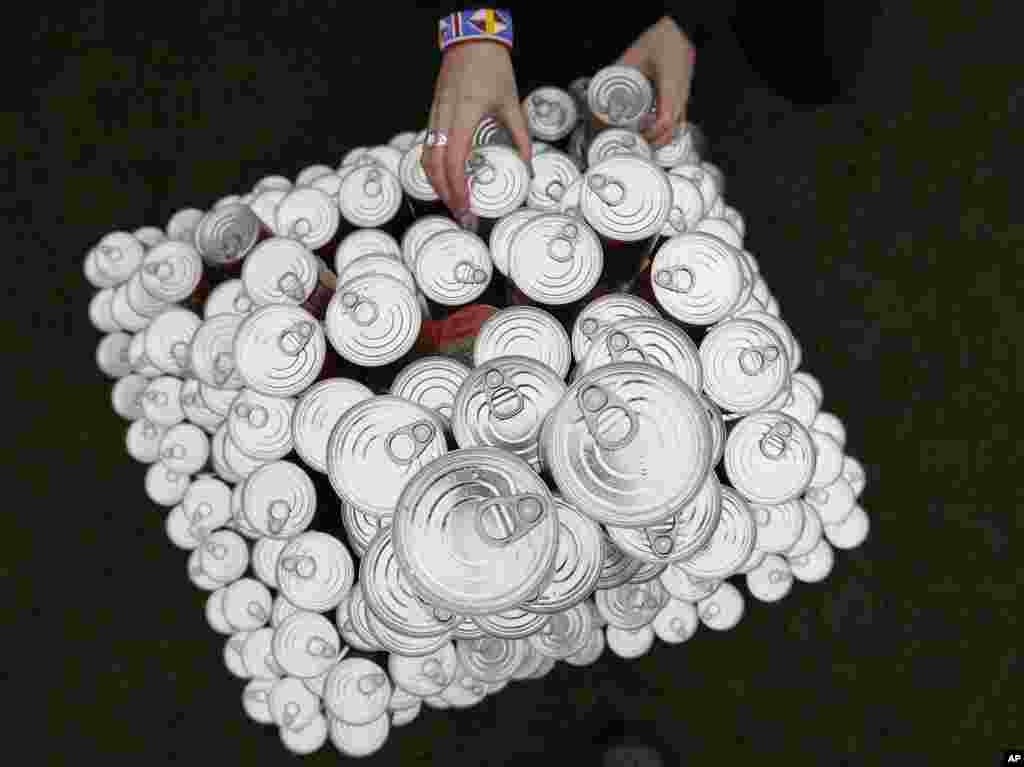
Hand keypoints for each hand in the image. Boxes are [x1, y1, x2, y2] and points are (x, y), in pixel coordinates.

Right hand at [422, 41, 532, 225]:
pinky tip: (445, 179)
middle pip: (435, 167)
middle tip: (461, 214)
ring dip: (436, 184)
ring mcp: (435, 116)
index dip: (458, 188)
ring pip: (426, 158)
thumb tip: (528, 164)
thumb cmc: (491, 68)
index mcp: (464, 116)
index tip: (466, 207)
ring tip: (452, 201)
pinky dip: (434, 168)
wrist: (471, 41)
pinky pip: (427, 147)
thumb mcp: (511, 103)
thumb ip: (520, 136)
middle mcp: (444, 119)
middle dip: (445, 194)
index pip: (454, 161)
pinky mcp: (433, 114)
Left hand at [614, 16, 694, 146]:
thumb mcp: (636, 54)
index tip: (638, 136)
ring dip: (661, 137)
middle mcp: (679, 94)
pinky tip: (656, 131)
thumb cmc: (661, 40)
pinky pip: (679, 120)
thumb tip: (601, 87)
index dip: (651, 134)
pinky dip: (668, 130)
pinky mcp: (683, 96)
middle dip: (654, 141)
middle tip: (636, 141)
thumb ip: (619, 71)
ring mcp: (683, 96)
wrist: (678, 31)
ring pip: (677, 128)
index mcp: (669, 86)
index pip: (664, 121)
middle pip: (671, 131)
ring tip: (644, 138)